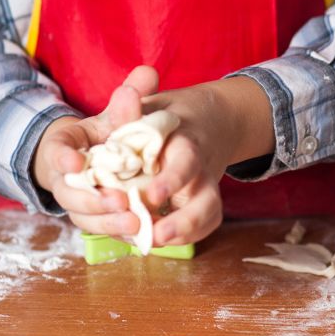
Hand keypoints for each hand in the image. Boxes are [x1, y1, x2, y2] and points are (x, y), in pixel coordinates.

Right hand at [33, 66, 159, 234]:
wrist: (95, 161)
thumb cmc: (106, 136)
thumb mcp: (116, 116)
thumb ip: (129, 99)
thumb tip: (149, 73)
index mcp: (64, 148)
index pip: (57, 151)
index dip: (63, 157)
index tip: (74, 161)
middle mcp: (66, 179)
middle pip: (70, 193)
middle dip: (93, 199)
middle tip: (119, 200)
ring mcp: (77, 202)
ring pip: (84, 217)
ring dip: (108, 222)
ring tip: (134, 221)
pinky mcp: (93, 219)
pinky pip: (101, 231)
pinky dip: (119, 234)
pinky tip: (140, 235)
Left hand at [140, 75, 274, 245]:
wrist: (208, 122)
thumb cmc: (168, 115)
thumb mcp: (150, 105)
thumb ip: (134, 106)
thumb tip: (126, 92)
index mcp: (188, 144)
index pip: (187, 163)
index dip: (173, 180)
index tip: (153, 196)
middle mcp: (202, 170)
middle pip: (206, 200)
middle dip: (185, 222)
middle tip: (156, 235)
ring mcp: (206, 188)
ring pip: (208, 216)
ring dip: (185, 234)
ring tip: (153, 243)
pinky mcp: (203, 202)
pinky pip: (204, 223)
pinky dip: (186, 236)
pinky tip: (157, 241)